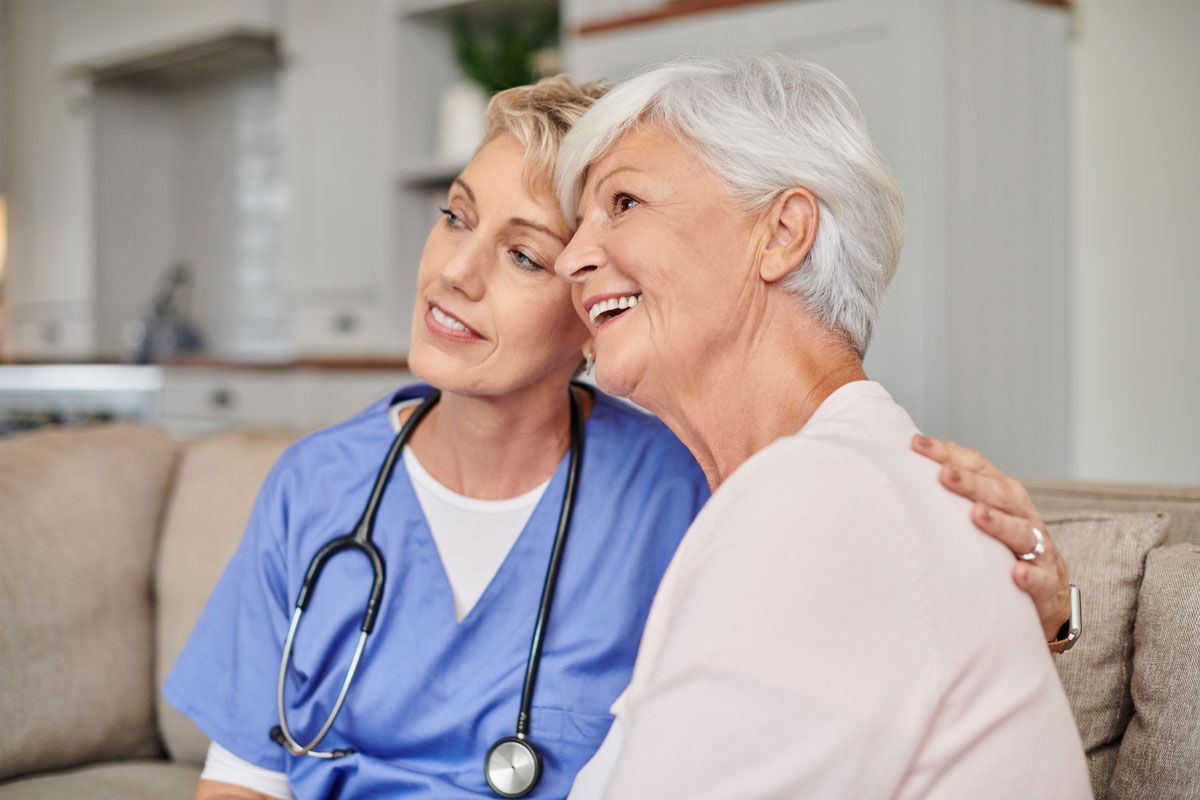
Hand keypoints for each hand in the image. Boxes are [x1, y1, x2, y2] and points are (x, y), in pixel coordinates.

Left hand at [912, 435, 1070, 641]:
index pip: (978, 467)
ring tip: (977, 514)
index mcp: (1005, 494)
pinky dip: (1029, 575)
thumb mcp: (982, 511)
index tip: (916, 444)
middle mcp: (1022, 514)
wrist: (1047, 587)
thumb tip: (908, 460)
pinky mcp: (1046, 581)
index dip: (948, 454)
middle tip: (945, 474)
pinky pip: (1039, 578)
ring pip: (1020, 531)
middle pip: (998, 493)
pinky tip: (1015, 573)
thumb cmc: (1002, 544)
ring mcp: (1037, 547)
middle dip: (971, 483)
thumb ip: (953, 491)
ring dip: (999, 523)